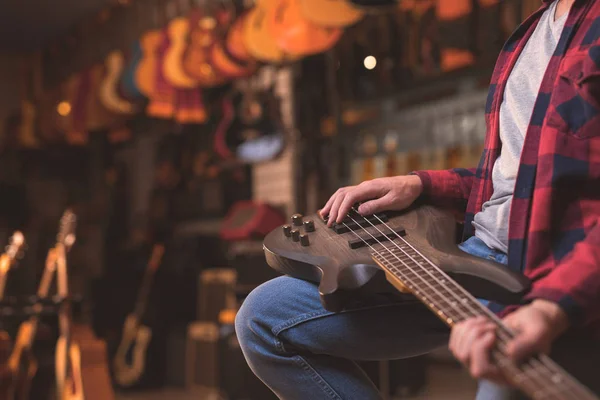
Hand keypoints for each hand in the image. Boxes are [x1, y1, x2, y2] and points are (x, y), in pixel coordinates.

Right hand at [319, 176, 422, 225]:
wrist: (412, 184)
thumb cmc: (405, 193)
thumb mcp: (393, 201)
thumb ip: (376, 206)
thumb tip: (360, 211)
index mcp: (370, 188)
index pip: (350, 197)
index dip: (342, 209)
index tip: (337, 220)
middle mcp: (364, 185)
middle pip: (342, 194)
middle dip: (333, 208)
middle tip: (328, 222)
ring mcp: (364, 187)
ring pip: (342, 193)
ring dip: (332, 203)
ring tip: (324, 214)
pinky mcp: (365, 190)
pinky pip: (347, 193)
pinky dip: (338, 200)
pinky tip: (335, 207)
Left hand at [448, 300, 569, 383]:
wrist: (530, 321)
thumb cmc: (538, 328)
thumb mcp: (538, 334)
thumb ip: (527, 344)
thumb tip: (510, 353)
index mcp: (508, 373)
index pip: (480, 370)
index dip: (480, 350)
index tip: (493, 334)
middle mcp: (492, 370)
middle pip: (464, 357)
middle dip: (473, 335)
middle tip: (491, 325)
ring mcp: (480, 359)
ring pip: (457, 348)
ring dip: (468, 329)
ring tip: (485, 321)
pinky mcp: (473, 347)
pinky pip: (456, 340)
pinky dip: (463, 326)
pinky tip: (479, 321)